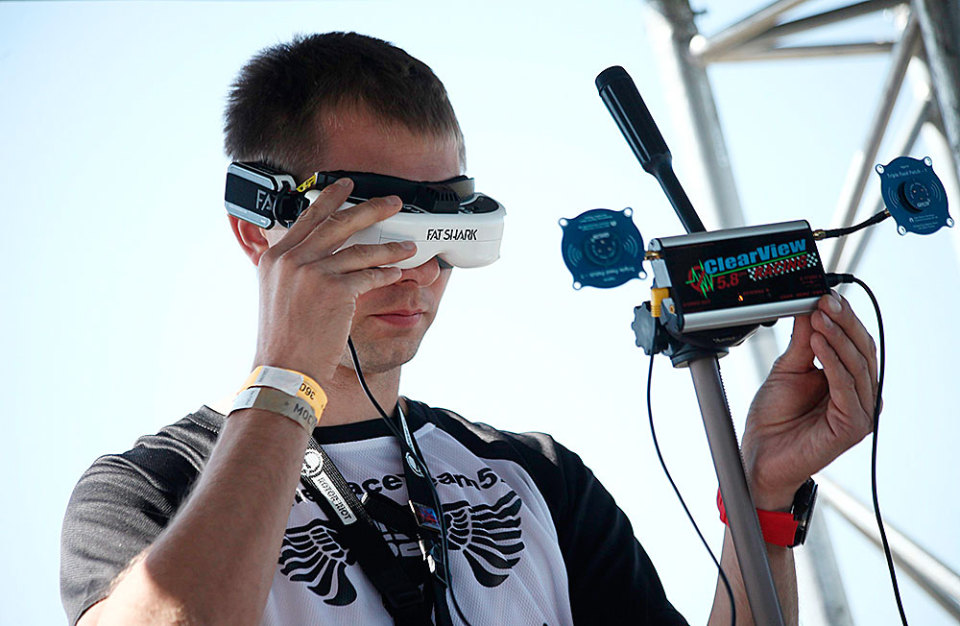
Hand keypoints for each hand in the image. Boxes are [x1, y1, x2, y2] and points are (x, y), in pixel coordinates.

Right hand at [252, 178, 416, 385]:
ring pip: (360, 251)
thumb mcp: (277, 295)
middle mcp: (291, 260)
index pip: (307, 219)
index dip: (330, 199)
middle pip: (339, 224)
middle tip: (393, 202)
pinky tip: (397, 272)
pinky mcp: (334, 290)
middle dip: (371, 209)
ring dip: (389, 248)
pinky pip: (369, 275)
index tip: (345, 187)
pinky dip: (386, 273)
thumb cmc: (284, 339)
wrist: (284, 368)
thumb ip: (292, 270)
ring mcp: (312, 273)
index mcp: (275, 258)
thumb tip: (313, 255)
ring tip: (408, 246)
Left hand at [740, 292, 877, 509]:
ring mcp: (859, 410)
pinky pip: (846, 387)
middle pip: (861, 350)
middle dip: (843, 322)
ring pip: (857, 365)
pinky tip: (819, 343)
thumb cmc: (775, 417)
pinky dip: (833, 362)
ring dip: (837, 338)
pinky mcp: (853, 426)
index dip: (843, 317)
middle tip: (825, 302)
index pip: (855, 341)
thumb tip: (811, 306)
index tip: (826, 295)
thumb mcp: (788, 369)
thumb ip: (802, 341)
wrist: (761, 453)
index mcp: (847, 379)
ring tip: (819, 319)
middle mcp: (859, 393)